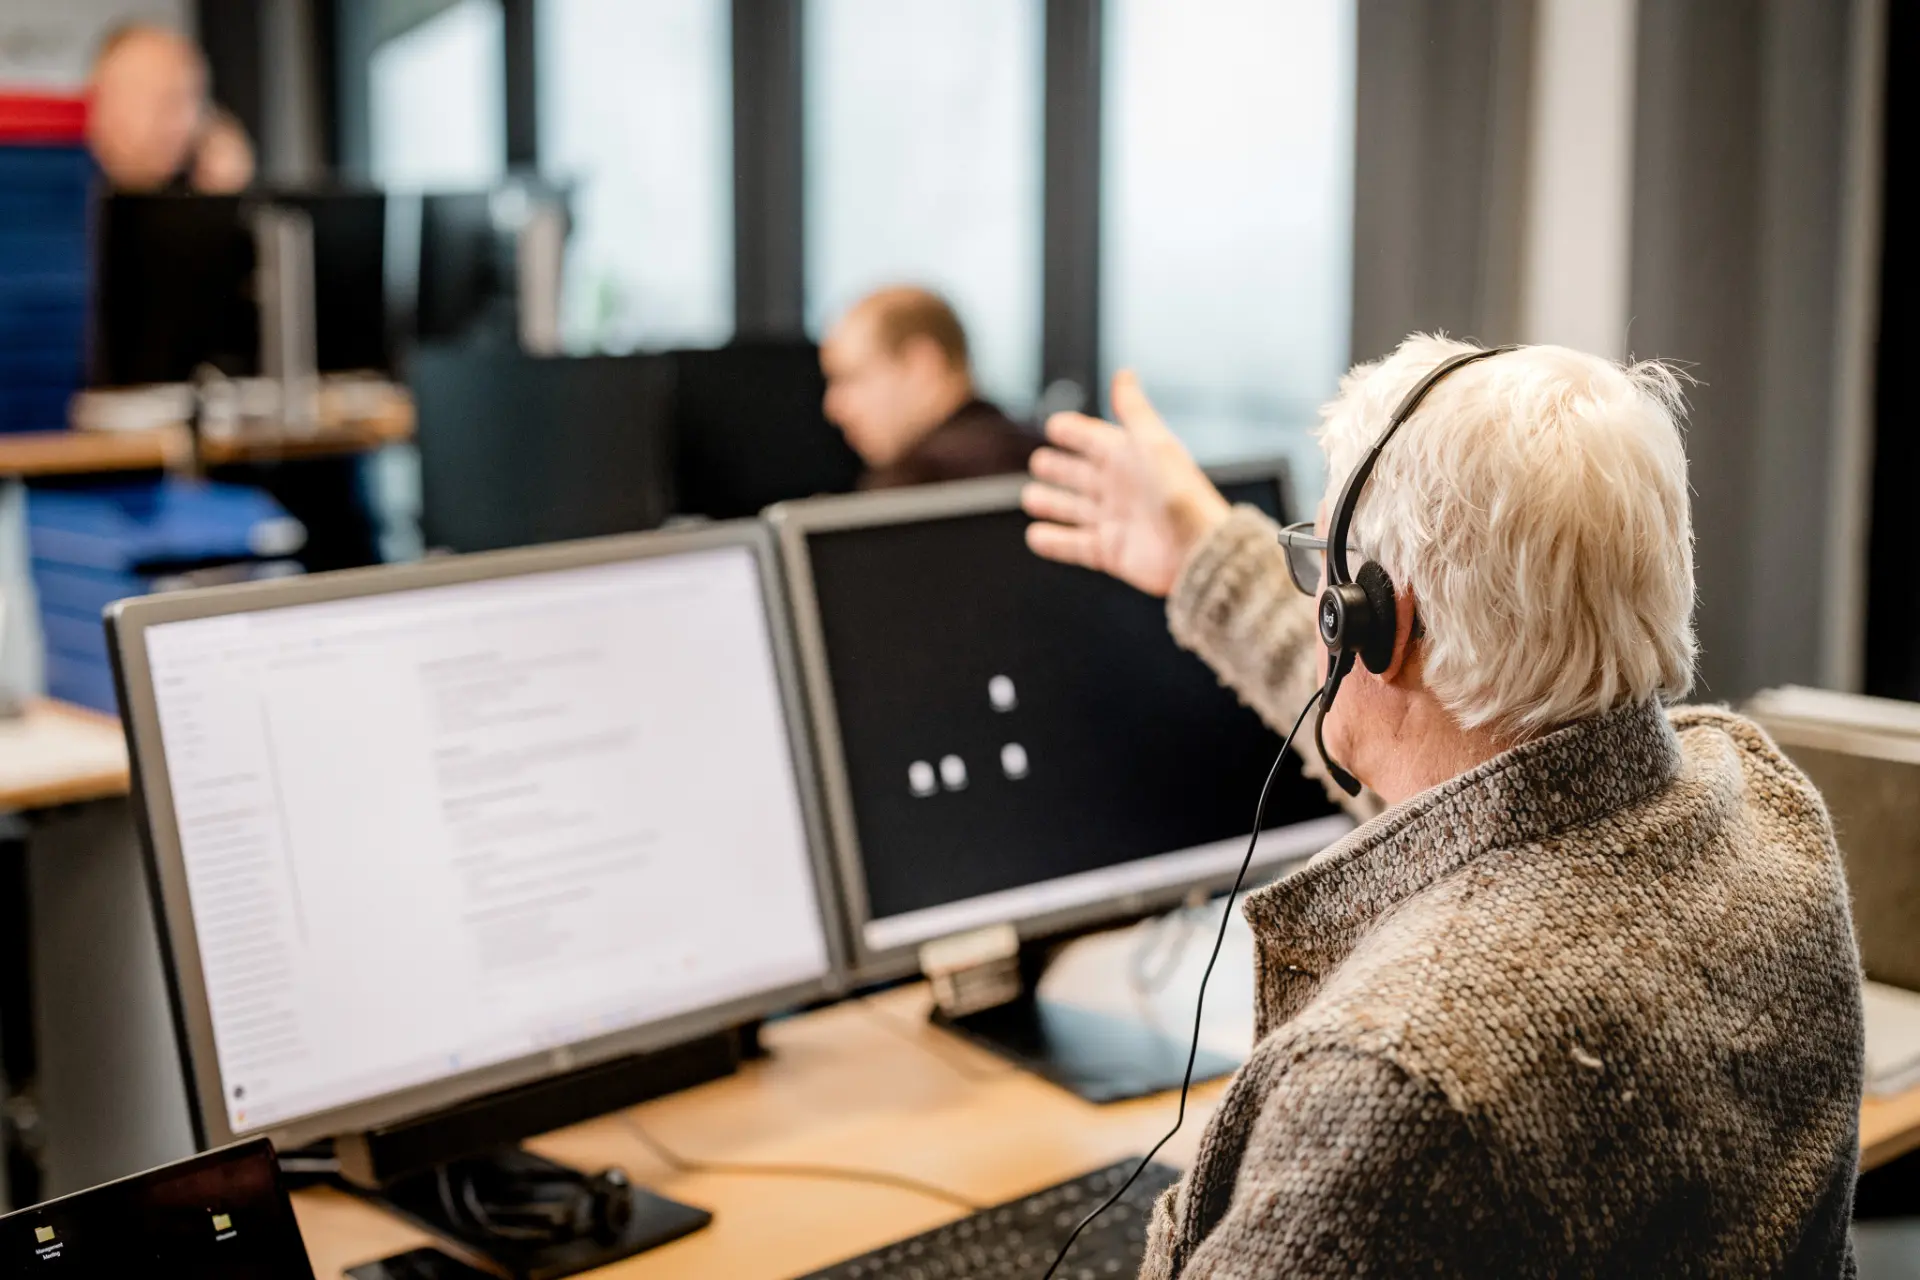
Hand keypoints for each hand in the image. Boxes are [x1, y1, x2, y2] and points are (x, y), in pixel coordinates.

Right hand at [1022, 371, 1230, 597]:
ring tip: (1030, 497)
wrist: (1197, 548)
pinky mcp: (1109, 553)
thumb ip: (1134, 409)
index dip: (1074, 432)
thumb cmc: (1179, 492)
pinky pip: (1074, 546)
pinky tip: (1035, 536)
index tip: (1054, 425)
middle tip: (1038, 461)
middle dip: (1058, 468)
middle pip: (1079, 475)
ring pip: (1072, 509)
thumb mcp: (1153, 442)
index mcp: (1128, 458)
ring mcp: (1113, 522)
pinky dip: (1053, 541)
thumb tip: (1124, 372)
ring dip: (1051, 503)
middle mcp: (1119, 489)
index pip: (1093, 439)